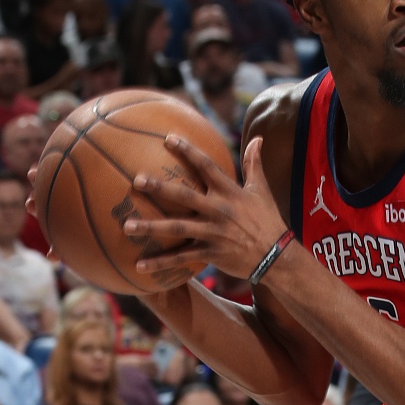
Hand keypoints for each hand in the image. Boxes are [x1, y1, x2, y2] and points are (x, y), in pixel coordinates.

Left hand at [125, 135, 287, 288]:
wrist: (277, 256)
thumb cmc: (268, 220)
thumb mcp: (262, 189)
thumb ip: (254, 163)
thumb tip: (258, 138)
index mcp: (229, 192)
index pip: (206, 166)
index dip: (187, 151)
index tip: (167, 139)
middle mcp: (219, 210)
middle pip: (184, 196)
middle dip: (160, 188)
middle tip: (136, 180)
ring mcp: (213, 233)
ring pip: (177, 228)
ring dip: (151, 227)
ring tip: (127, 226)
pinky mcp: (211, 254)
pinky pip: (182, 258)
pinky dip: (161, 262)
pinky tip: (139, 266)